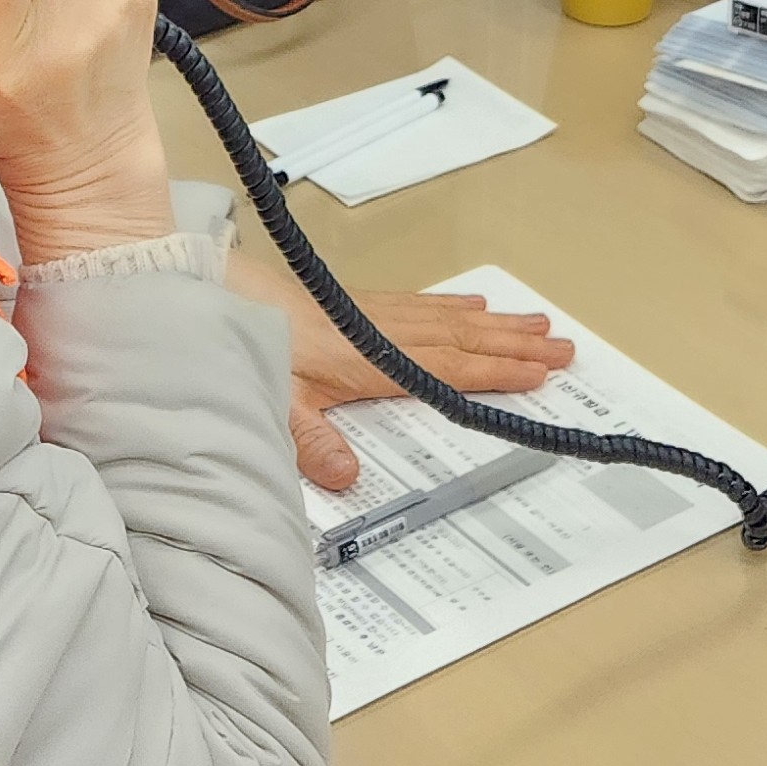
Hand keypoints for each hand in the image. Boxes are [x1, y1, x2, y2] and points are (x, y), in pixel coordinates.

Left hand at [227, 249, 574, 490]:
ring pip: (446, 316)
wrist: (203, 289)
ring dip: (494, 322)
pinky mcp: (353, 304)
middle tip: (563, 346)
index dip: (494, 371)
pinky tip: (471, 304)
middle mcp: (375, 332)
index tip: (539, 373)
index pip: (445, 368)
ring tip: (536, 323)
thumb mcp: (271, 402)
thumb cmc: (239, 344)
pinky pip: (419, 303)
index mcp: (365, 360)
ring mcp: (368, 314)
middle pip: (458, 338)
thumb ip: (309, 442)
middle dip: (513, 345)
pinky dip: (452, 305)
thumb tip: (349, 477)